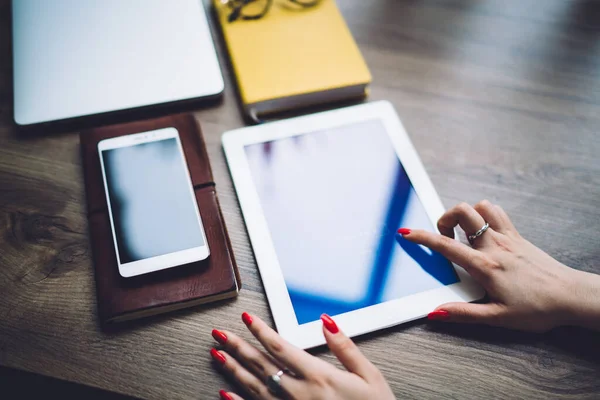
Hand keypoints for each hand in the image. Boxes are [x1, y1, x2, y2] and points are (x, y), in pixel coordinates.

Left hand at [210, 313, 394, 399]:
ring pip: (254, 388)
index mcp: (319, 377)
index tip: (246, 317)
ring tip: (216, 355)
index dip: (261, 330)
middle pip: (261, 365)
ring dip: (232, 370)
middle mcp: (300, 394)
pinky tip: (223, 394)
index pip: (281, 347)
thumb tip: (326, 321)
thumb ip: (345, 347)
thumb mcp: (369, 376)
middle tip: (218, 333)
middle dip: (238, 347)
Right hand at [399, 200, 598, 332]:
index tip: (407, 232)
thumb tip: (435, 312)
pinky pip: (498, 213)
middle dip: (444, 218)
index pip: (446, 245)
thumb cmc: (538, 308)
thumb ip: (463, 314)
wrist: (571, 296)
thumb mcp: (497, 318)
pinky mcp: (519, 236)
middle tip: (443, 235)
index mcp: (485, 266)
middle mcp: (494, 245)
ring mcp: (508, 237)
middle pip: (462, 212)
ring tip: (462, 232)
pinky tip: (483, 231)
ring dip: (466, 214)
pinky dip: (484, 214)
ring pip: (481, 207)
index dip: (422, 237)